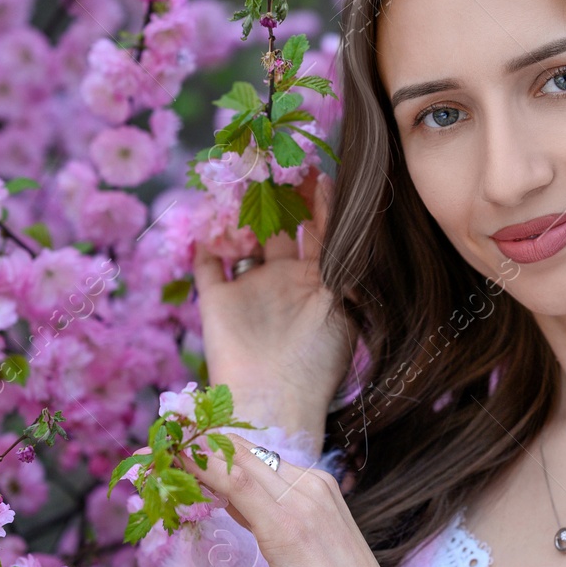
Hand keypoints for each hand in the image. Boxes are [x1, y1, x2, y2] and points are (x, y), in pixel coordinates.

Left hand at [176, 430, 425, 566]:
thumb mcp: (300, 555)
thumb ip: (270, 521)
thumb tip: (231, 502)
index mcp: (319, 488)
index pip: (255, 456)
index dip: (212, 449)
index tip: (173, 450)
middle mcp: (312, 483)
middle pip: (241, 449)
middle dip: (194, 444)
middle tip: (151, 445)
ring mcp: (303, 500)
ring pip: (234, 459)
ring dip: (189, 452)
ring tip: (152, 450)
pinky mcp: (286, 526)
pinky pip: (235, 483)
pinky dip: (200, 469)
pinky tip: (173, 466)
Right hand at [193, 172, 354, 434]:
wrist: (273, 406)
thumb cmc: (316, 363)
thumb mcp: (345, 308)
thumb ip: (347, 267)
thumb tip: (361, 223)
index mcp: (319, 282)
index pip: (323, 231)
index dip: (321, 201)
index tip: (320, 168)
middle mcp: (284, 281)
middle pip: (281, 227)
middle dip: (280, 195)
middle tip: (279, 161)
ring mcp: (250, 289)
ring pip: (243, 238)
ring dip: (241, 209)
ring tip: (243, 174)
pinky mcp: (217, 302)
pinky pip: (207, 263)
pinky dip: (204, 240)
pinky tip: (207, 213)